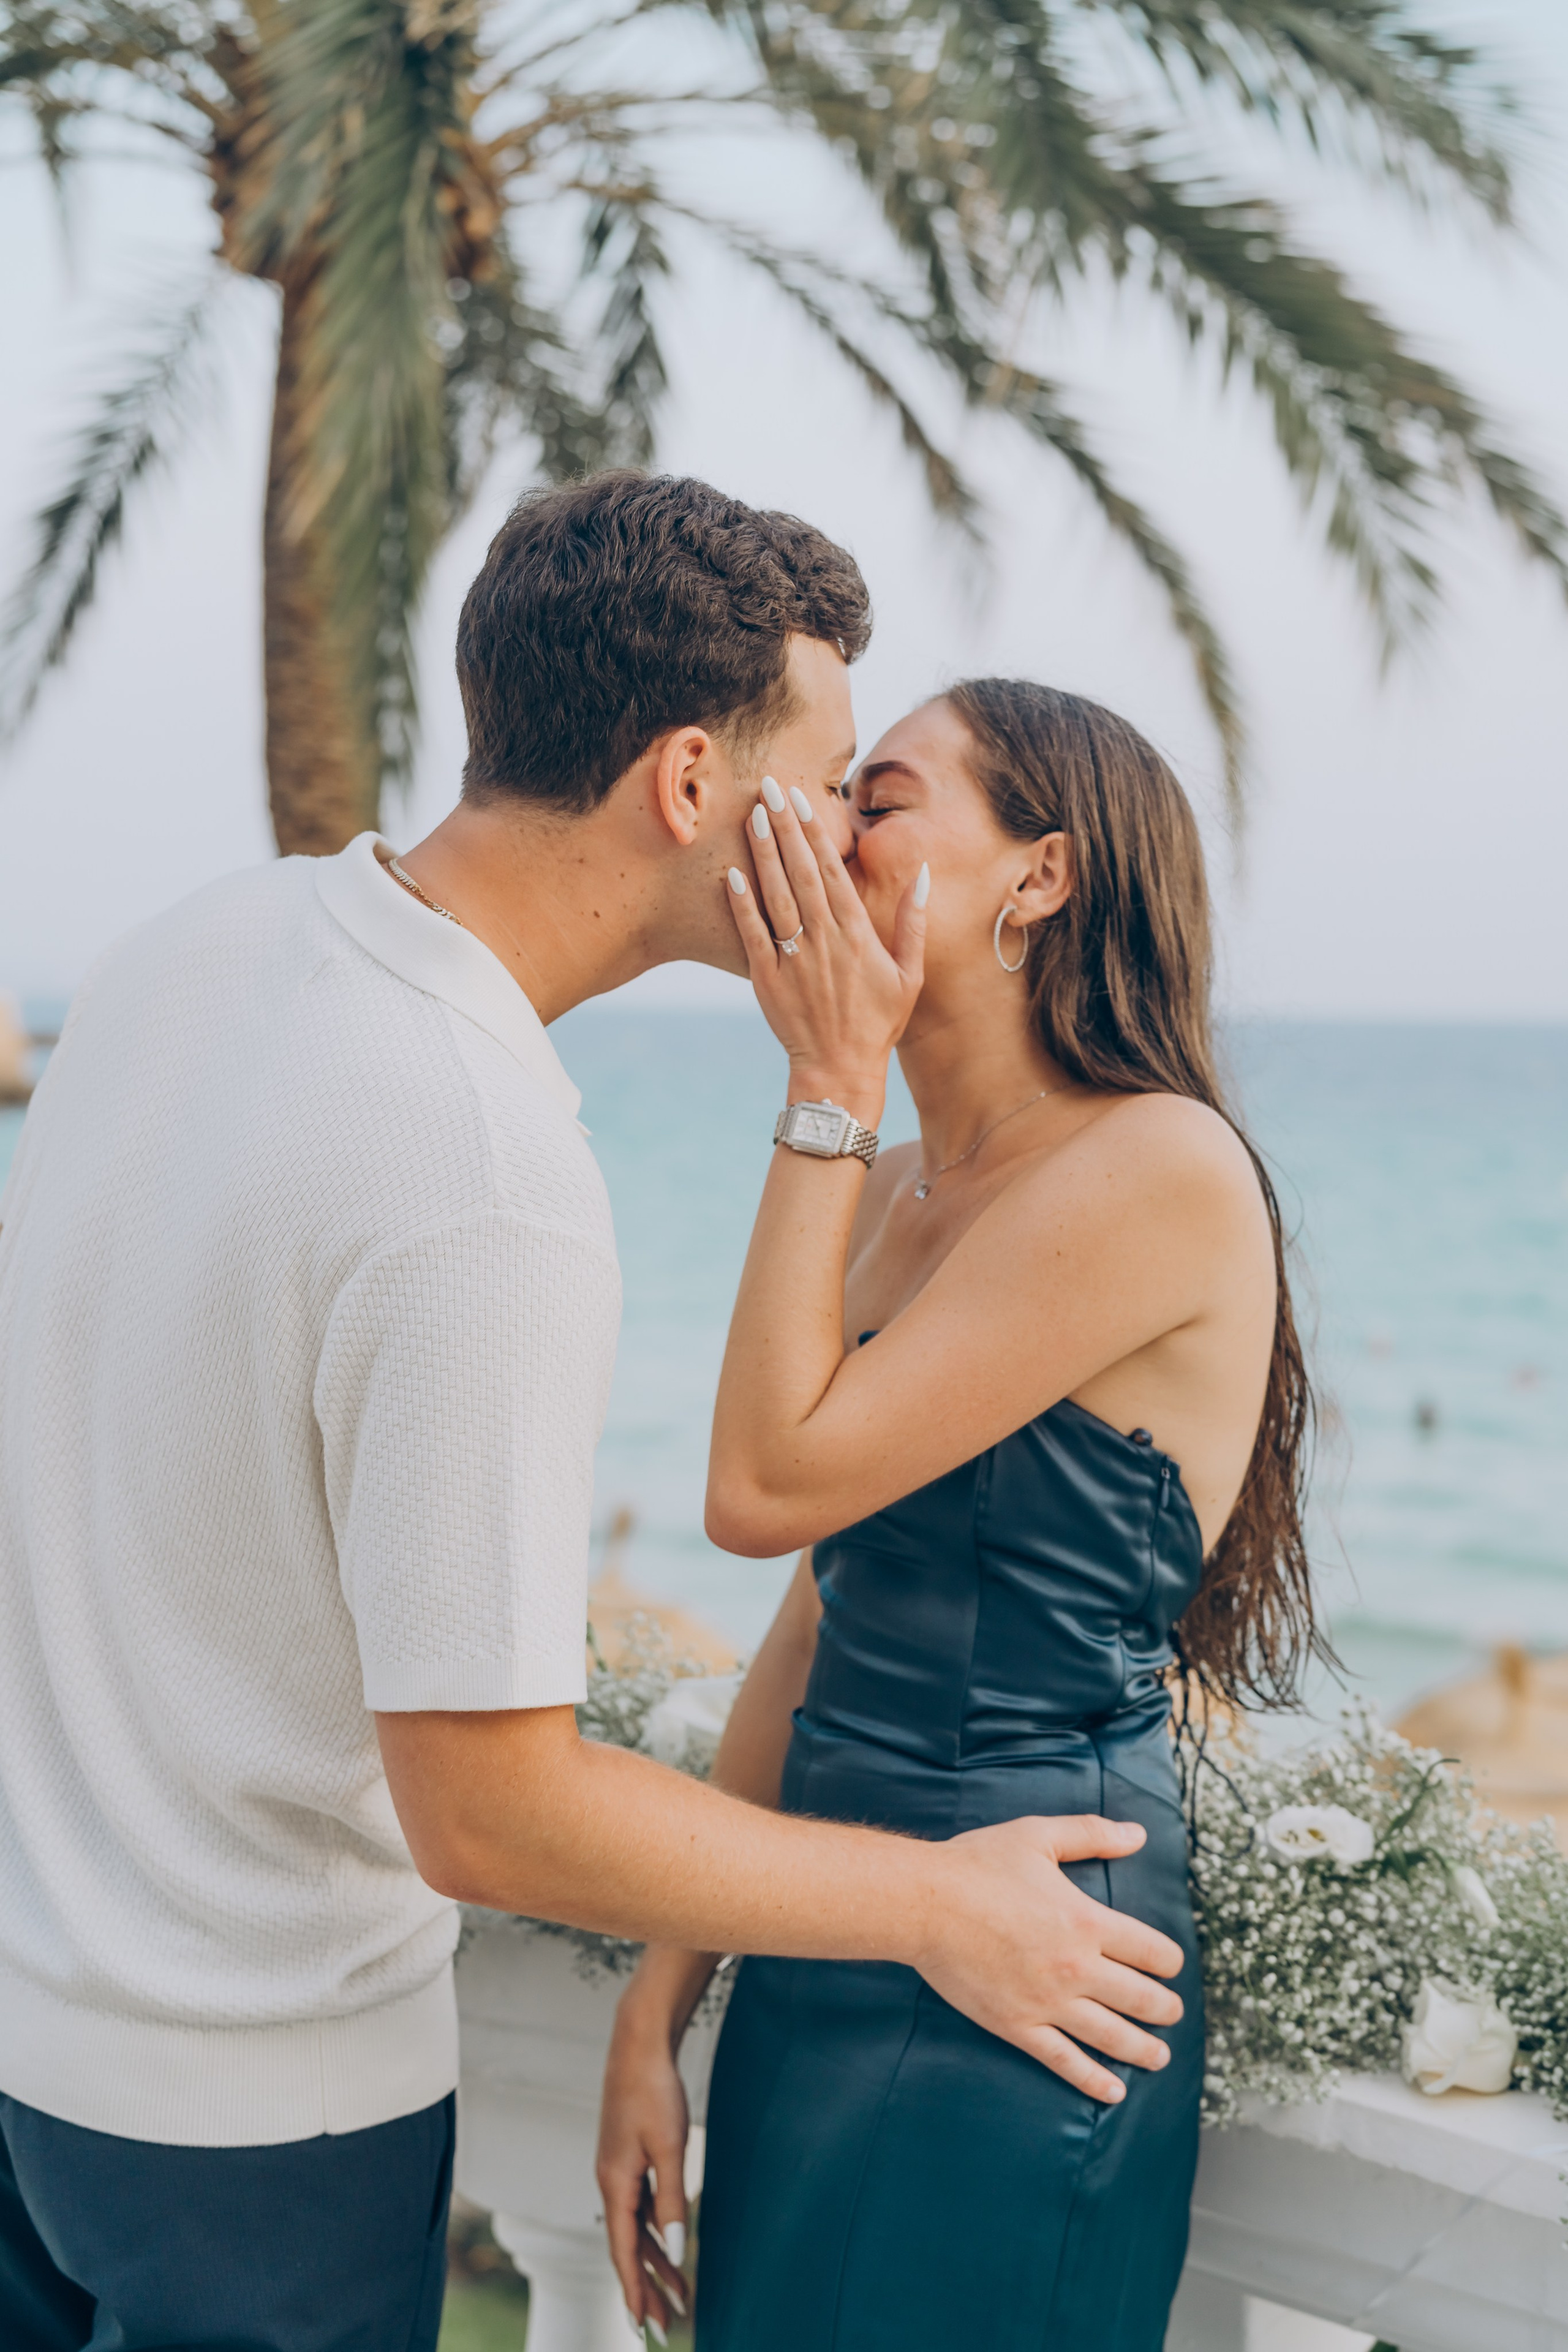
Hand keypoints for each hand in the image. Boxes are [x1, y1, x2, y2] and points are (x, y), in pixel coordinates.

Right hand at [598, 1991, 692, 2339]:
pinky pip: (641, 2208)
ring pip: (635, 2229)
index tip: (642, 2324)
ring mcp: (619, 2170)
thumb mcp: (669, 2146)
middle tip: (663, 2326)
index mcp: (616, 2183)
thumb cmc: (653, 2091)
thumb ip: (673, 2198)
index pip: (623, 2250)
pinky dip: (655, 2232)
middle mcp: (612, 2182)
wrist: (639, 2045)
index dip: (634, 2288)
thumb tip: (676, 2247)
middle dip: (645, 2286)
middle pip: (627, 2246)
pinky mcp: (629, 2158)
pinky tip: (670, 2246)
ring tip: (677, 2296)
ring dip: (654, 2262)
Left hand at [726, 775, 925, 1122]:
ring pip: (776, 895)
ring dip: (764, 854)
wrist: (840, 1069)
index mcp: (857, 934)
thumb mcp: (909, 974)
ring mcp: (794, 958)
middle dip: (786, 826)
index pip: (833, 871)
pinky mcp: (768, 978)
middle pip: (801, 872)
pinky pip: (753, 934)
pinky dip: (742, 904)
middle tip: (770, 786)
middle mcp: (824, 939)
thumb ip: (913, 923)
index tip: (804, 798)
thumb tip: (924, 876)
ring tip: (753, 816)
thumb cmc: (878, 1022)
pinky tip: (733, 874)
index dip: (816, 832)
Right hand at [917, 1815, 1185, 2102]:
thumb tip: (1138, 1834)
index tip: (1172, 1966)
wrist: (925, 1904)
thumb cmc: (979, 1865)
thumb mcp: (1039, 1835)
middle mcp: (1076, 1967)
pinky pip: (1064, 2060)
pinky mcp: (1018, 2025)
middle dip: (1164, 2008)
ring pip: (1111, 2035)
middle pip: (1139, 1997)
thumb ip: (1092, 1834)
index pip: (1150, 1950)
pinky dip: (1092, 2080)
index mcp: (1087, 1921)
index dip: (1170, 1961)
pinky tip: (1113, 2093)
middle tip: (1173, 2013)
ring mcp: (1047, 2002)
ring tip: (1160, 2057)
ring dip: (1143, 2049)